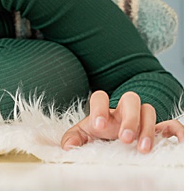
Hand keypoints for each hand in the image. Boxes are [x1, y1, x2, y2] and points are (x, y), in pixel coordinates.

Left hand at [60, 90, 183, 153]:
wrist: (117, 141)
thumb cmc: (102, 137)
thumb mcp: (86, 137)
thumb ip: (74, 138)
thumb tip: (68, 146)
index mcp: (105, 110)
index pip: (100, 97)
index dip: (99, 108)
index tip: (99, 126)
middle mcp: (125, 111)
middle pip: (130, 99)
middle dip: (129, 118)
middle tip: (124, 139)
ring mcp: (143, 119)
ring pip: (149, 110)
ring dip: (147, 128)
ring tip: (143, 149)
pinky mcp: (161, 130)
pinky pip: (172, 124)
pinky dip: (177, 131)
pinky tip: (177, 142)